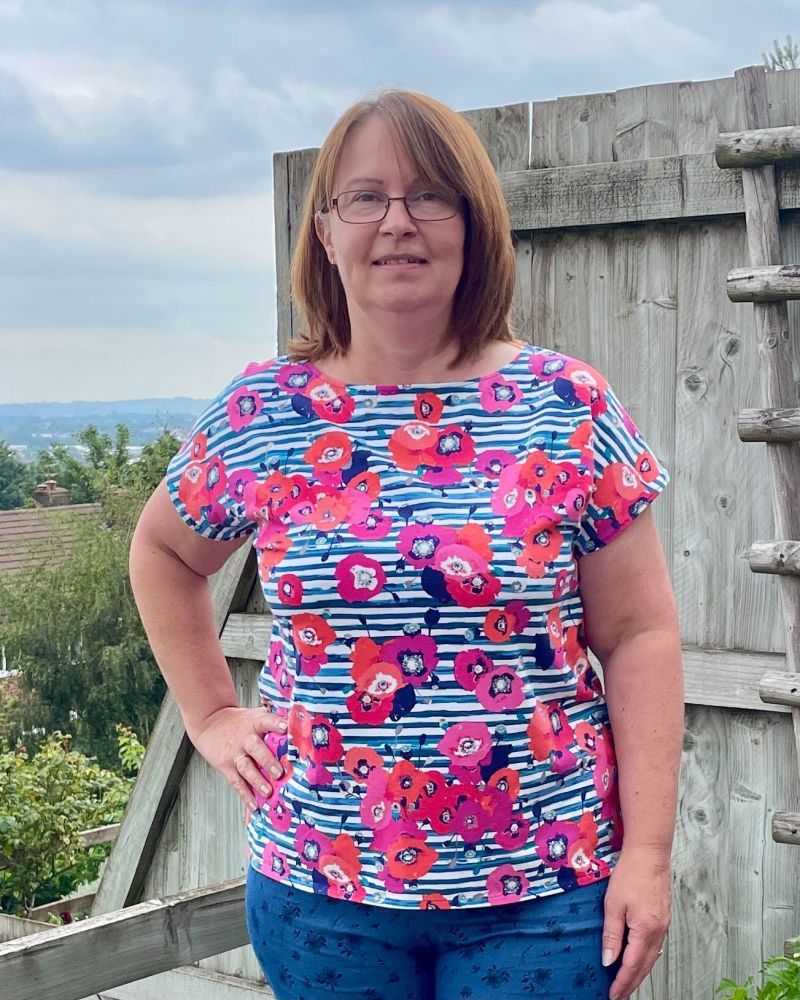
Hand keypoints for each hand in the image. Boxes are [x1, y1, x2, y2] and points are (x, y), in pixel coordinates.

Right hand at [188, 706, 288, 810]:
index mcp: (254, 723)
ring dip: (257, 781)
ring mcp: (234, 753)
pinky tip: (254, 805)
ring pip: (246, 767)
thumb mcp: (255, 715)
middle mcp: (244, 738)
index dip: (276, 724)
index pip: (266, 721)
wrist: (210, 723)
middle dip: (268, 761)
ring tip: (268, 792)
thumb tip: (300, 720)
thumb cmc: (239, 722)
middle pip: (256, 748)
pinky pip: (236, 782)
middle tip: (279, 773)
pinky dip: (245, 795)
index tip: (285, 728)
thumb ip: (274, 718)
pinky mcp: (226, 766)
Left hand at [603, 846, 671, 999]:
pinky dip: (646, 958)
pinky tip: (638, 959)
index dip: (622, 983)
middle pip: (645, 966)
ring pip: (652, 957)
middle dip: (632, 983)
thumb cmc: (630, 874)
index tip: (613, 995)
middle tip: (620, 995)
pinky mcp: (664, 918)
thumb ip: (611, 934)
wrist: (650, 853)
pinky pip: (655, 946)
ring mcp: (664, 925)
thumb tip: (608, 960)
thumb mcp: (614, 904)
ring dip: (639, 972)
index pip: (632, 965)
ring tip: (627, 982)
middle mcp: (658, 932)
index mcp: (645, 930)